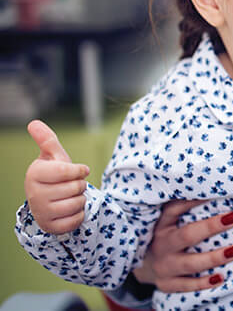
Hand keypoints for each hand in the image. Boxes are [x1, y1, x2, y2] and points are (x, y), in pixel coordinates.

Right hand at [24, 120, 89, 234]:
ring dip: (80, 199)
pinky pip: (77, 219)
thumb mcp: (53, 156)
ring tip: (70, 196)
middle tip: (71, 185)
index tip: (80, 170)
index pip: (67, 171)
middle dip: (80, 185)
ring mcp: (41, 212)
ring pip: (78, 204)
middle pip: (76, 188)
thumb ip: (47, 139)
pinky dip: (79, 214)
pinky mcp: (50, 227)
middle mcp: (34, 194)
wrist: (49, 200)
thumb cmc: (54, 174)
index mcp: (34, 174)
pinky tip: (70, 210)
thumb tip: (33, 123)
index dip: (79, 170)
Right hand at [134, 199, 232, 292]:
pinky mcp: (166, 283)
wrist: (143, 263)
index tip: (218, 193)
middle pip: (187, 235)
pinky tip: (221, 277)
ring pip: (190, 263)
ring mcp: (163, 266)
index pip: (176, 208)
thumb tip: (218, 193)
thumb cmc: (166, 234)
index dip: (194, 201)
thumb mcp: (168, 219)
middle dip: (211, 227)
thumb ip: (186, 207)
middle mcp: (161, 244)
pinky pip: (186, 285)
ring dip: (214, 257)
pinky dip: (203, 283)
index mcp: (162, 223)